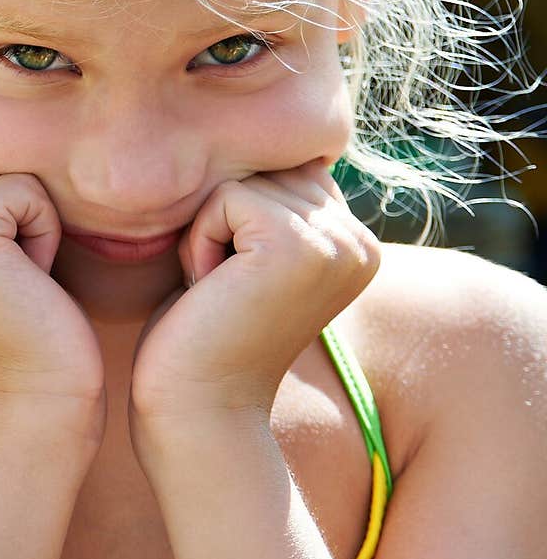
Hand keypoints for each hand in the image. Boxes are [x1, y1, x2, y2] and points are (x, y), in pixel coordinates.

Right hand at [0, 166, 104, 432]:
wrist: (35, 403)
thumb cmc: (25, 332)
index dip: (2, 220)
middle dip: (16, 217)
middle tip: (12, 284)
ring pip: (8, 174)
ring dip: (33, 226)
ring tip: (19, 282)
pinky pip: (27, 190)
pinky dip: (45, 233)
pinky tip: (30, 281)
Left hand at [129, 160, 380, 428]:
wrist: (200, 412)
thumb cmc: (207, 336)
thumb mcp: (253, 258)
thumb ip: (273, 206)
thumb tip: (259, 146)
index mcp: (357, 242)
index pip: (283, 172)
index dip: (240, 220)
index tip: (240, 284)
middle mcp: (358, 239)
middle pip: (263, 170)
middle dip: (224, 223)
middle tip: (225, 291)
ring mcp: (334, 242)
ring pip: (241, 183)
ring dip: (208, 235)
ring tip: (220, 293)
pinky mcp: (296, 245)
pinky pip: (224, 198)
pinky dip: (199, 242)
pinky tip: (211, 292)